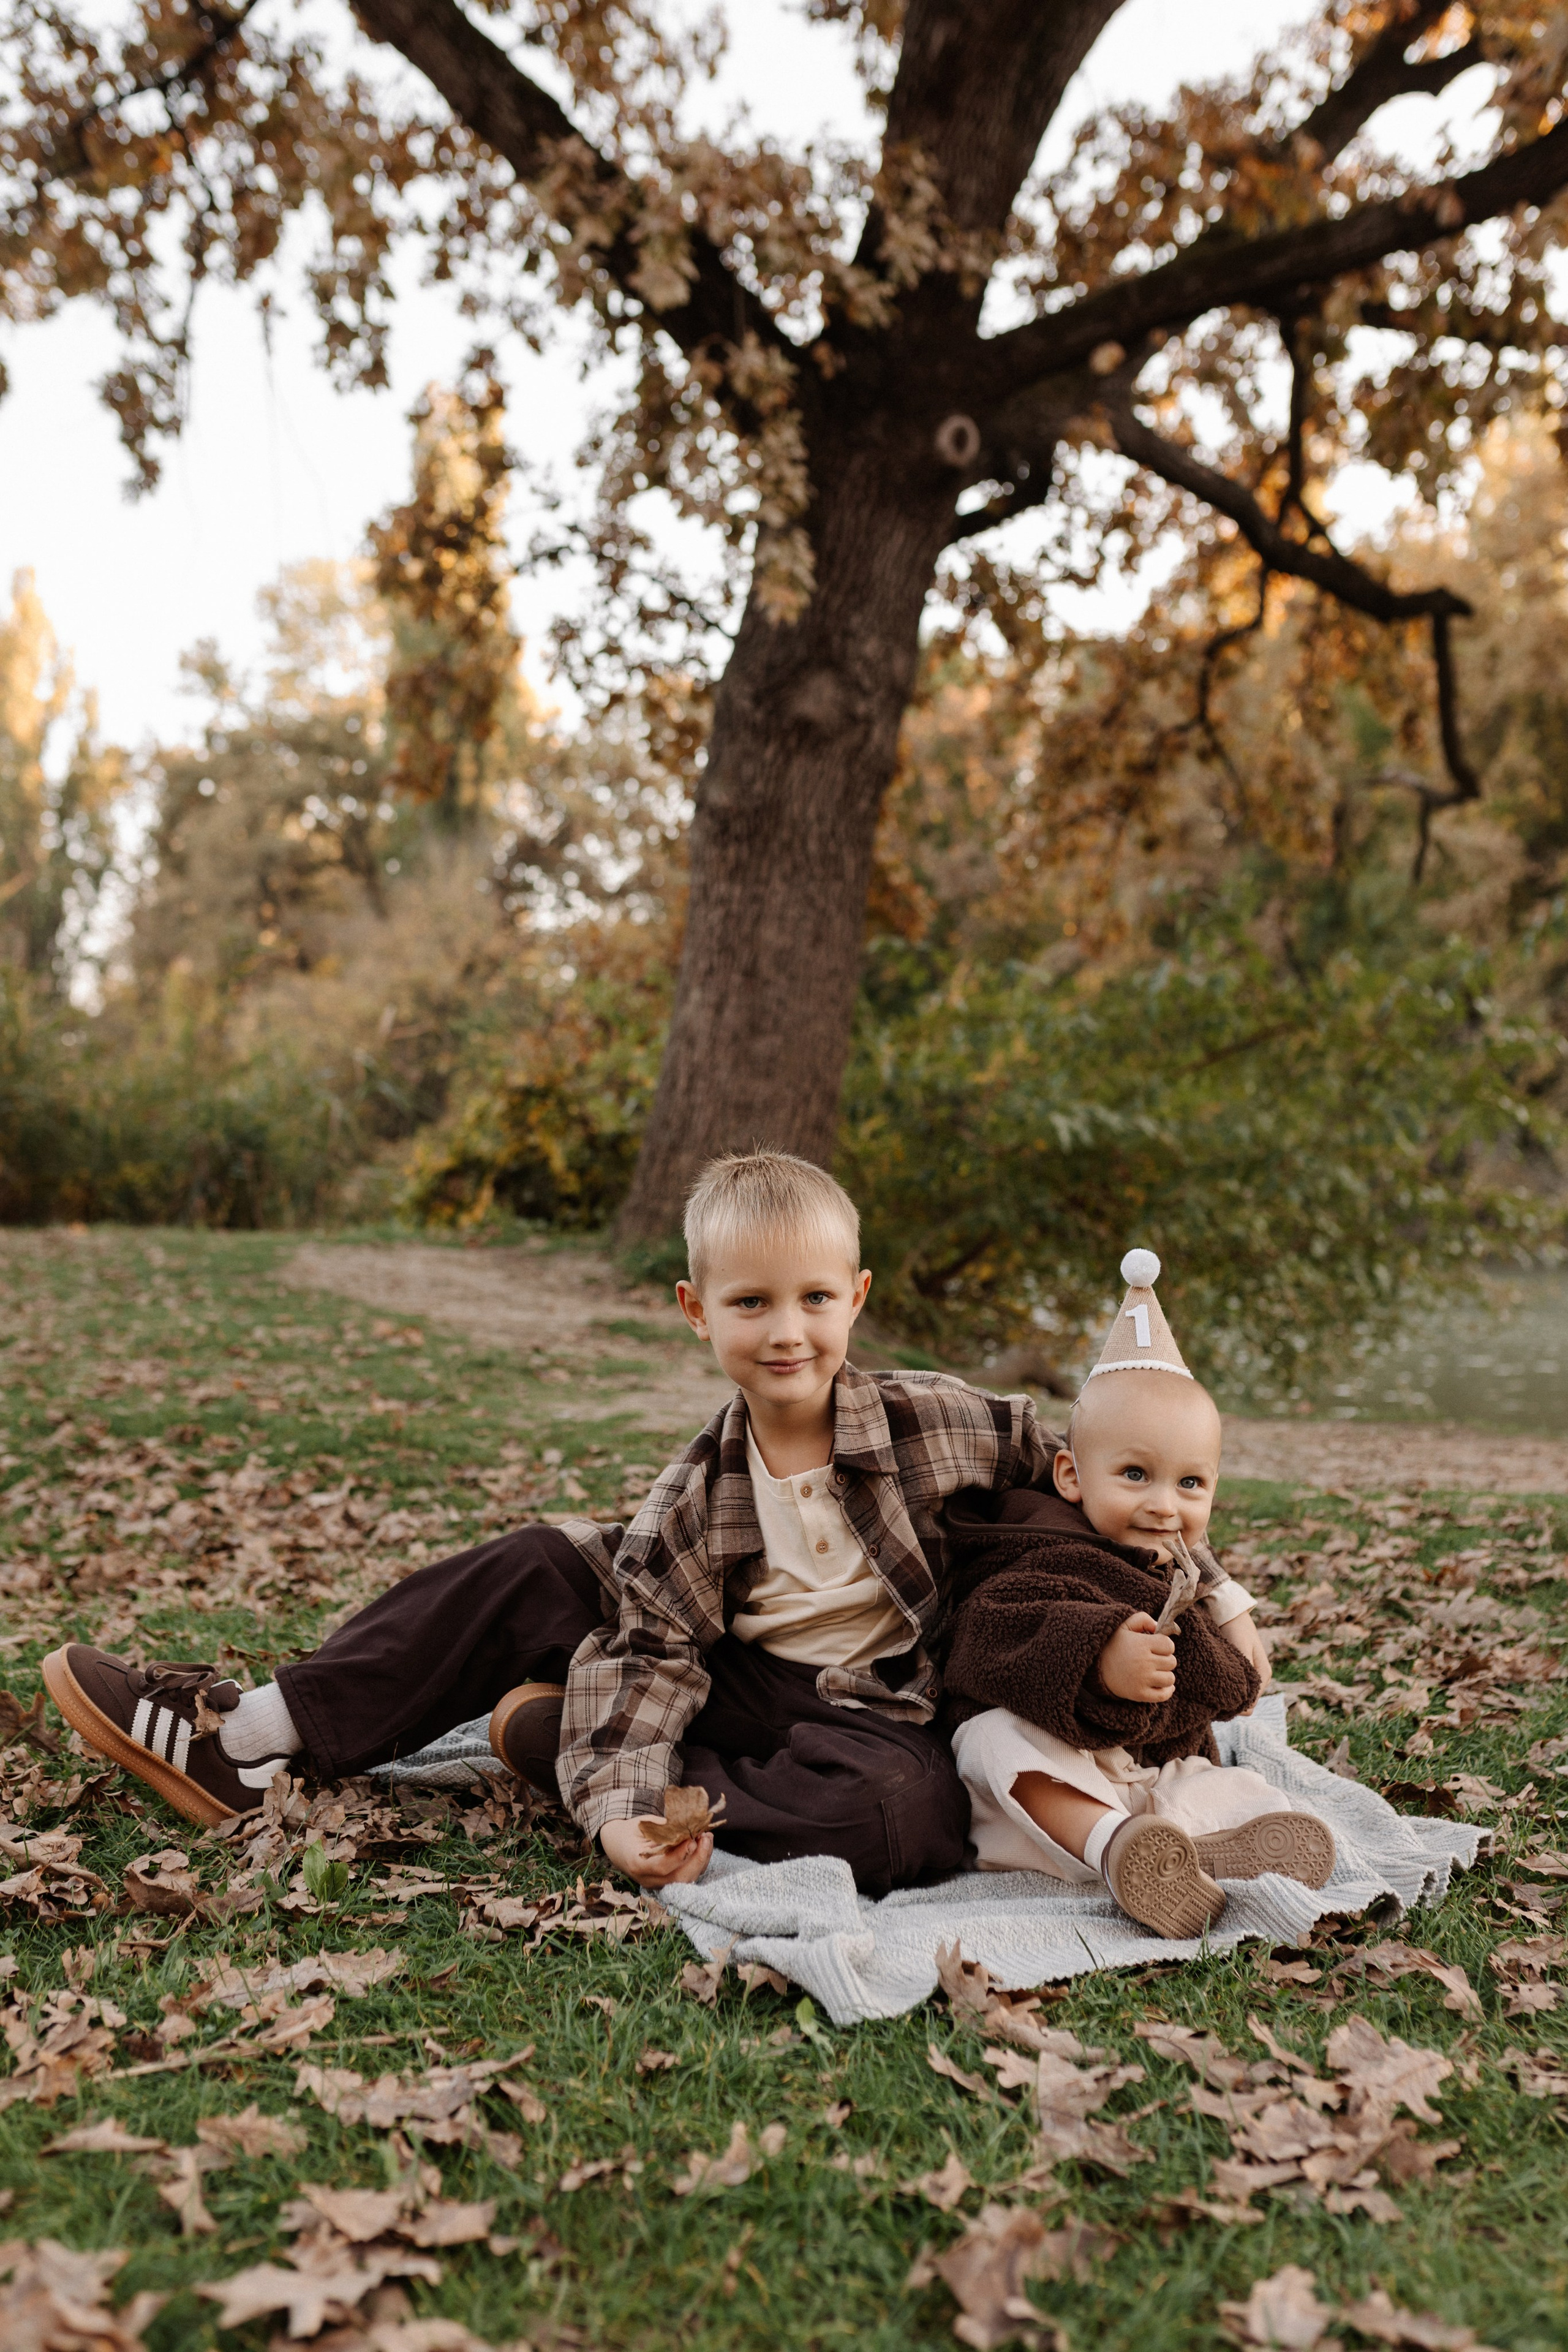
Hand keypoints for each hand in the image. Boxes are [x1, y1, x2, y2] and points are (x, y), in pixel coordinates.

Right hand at [599, 1815, 713, 1888]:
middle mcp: (648, 1880)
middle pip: (679, 1878)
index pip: (662, 1867)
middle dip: (698, 1859)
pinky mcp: (667, 1882)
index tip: (692, 1840)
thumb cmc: (630, 1832)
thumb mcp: (642, 1824)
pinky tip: (702, 1845)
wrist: (618, 1846)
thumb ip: (664, 1827)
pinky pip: (686, 1875)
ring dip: (701, 1859)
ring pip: (686, 1879)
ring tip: (706, 1838)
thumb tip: (688, 1824)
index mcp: (637, 1865)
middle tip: (706, 1837)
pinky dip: (698, 1861)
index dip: (679, 1855)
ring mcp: (658, 1884)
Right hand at [1097, 1612, 1177, 1703]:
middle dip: (1165, 1659)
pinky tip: (1162, 1684)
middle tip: (1154, 1658)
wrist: (1095, 1666)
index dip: (1165, 1645)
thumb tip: (1159, 1626)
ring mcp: (1142, 1680)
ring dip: (1165, 1674)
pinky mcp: (1139, 1694)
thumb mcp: (1124, 1625)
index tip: (1157, 1646)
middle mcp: (1143, 1663)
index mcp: (1141, 1645)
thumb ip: (1143, 1619)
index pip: (1169, 1645)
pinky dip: (1167, 1691)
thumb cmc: (1113, 1644)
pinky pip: (1163, 1695)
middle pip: (1171, 1662)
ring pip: (1170, 1678)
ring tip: (1156, 1671)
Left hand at [1218, 1610, 1271, 1709]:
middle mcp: (1259, 1678)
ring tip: (1207, 1690)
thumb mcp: (1241, 1651)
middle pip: (1244, 1703)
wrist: (1229, 1611)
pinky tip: (1210, 1683)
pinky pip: (1233, 1686)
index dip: (1233, 1708)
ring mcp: (1250, 1674)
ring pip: (1237, 1695)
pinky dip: (1223, 1687)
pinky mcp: (1241, 1669)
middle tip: (1208, 1698)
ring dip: (1224, 1695)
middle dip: (1228, 1703)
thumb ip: (1245, 1675)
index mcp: (1263, 1676)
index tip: (1214, 1704)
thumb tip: (1245, 1705)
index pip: (1249, 1706)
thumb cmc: (1236, 1628)